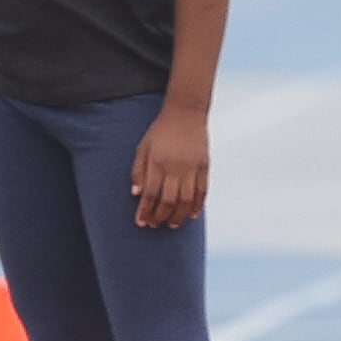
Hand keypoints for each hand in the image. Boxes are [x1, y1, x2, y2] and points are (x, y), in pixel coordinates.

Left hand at [130, 102, 210, 228]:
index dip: (145, 210)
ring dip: (179, 215)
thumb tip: (136, 193)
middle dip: (160, 216)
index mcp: (157, 163)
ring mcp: (192, 168)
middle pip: (168, 200)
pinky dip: (198, 206)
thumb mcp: (142, 148)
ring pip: (187, 200)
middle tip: (154, 225)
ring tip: (171, 224)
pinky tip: (192, 215)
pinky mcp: (204, 167)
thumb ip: (138, 171)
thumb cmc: (160, 132)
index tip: (141, 222)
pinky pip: (202, 191)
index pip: (150, 194)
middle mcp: (175, 167)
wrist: (185, 114)